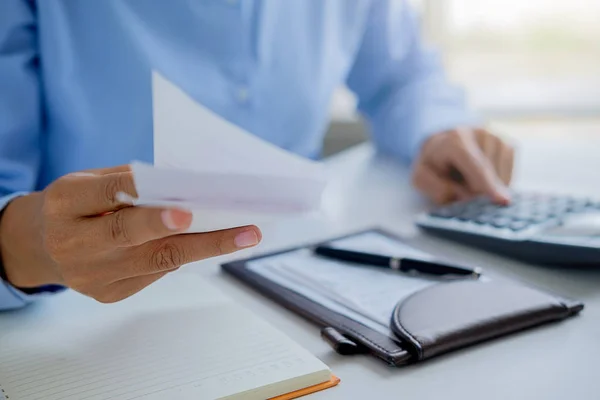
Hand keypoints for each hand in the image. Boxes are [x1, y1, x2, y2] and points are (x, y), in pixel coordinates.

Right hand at [0, 165, 261, 302]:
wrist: (44, 244)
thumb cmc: (79, 204)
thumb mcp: (89, 181)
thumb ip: (128, 181)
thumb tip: (185, 184)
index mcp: (63, 203)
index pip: (107, 195)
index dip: (145, 201)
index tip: (185, 208)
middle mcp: (73, 243)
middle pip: (133, 237)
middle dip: (188, 232)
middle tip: (236, 227)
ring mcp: (90, 275)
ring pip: (156, 261)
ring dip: (206, 247)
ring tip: (246, 236)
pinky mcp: (108, 293)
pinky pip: (154, 273)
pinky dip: (186, 255)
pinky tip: (215, 242)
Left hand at [411, 128, 514, 204]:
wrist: (442, 144)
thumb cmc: (432, 164)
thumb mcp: (421, 178)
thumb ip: (438, 189)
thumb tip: (467, 197)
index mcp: (455, 140)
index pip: (476, 166)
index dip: (488, 184)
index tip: (502, 201)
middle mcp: (480, 133)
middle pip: (490, 176)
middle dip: (478, 192)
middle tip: (460, 192)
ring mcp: (497, 138)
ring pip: (502, 178)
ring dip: (487, 189)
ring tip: (468, 180)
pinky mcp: (509, 146)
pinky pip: (510, 175)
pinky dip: (497, 184)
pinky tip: (481, 179)